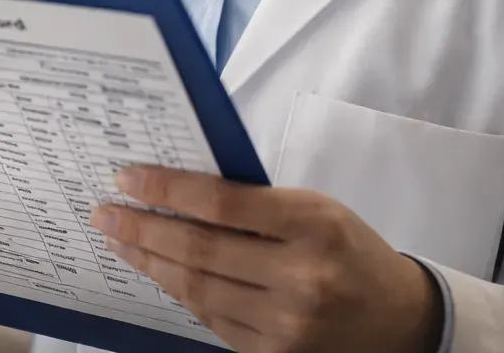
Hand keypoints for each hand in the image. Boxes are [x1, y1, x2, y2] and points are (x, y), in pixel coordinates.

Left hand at [91, 167, 442, 352]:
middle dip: (142, 228)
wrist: (398, 320)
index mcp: (313, 223)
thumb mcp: (315, 209)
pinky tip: (157, 272)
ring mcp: (287, 325)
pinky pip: (211, 320)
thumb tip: (177, 191)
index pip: (221, 202)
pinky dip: (180, 293)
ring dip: (150, 262)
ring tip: (120, 240)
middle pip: (199, 250)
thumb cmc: (348, 250)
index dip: (166, 189)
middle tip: (105, 212)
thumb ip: (255, 203)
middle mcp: (301, 277)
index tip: (127, 179)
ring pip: (197, 289)